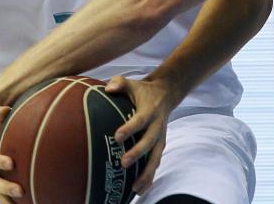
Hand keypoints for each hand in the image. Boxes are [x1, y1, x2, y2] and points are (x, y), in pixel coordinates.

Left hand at [104, 76, 179, 195]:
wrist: (166, 94)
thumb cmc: (142, 90)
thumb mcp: (132, 83)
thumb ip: (119, 83)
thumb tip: (108, 89)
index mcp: (150, 110)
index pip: (140, 120)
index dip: (130, 128)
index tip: (117, 136)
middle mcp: (157, 126)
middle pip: (149, 142)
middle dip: (138, 153)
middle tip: (123, 163)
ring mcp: (160, 138)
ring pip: (156, 157)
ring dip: (147, 173)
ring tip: (135, 187)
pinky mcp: (160, 146)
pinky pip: (155, 163)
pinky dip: (149, 177)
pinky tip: (139, 191)